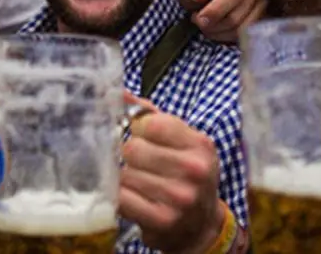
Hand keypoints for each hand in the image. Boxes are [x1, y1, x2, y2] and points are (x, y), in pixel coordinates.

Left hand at [119, 93, 222, 252]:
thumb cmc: (186, 177)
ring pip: (124, 174)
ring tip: (141, 185)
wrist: (201, 226)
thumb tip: (118, 93)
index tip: (143, 139)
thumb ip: (150, 116)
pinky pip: (122, 198)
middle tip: (141, 166)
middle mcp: (194, 169)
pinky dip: (121, 198)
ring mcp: (179, 196)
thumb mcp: (181, 143)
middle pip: (133, 149)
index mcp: (200, 144)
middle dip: (130, 157)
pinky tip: (134, 199)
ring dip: (125, 179)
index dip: (138, 130)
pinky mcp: (163, 220)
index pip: (150, 123)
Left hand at [174, 0, 265, 43]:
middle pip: (237, 15)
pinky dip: (228, 38)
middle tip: (198, 21)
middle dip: (213, 24)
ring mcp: (265, 4)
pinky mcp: (265, 20)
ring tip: (207, 25)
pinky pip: (247, 37)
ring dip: (219, 33)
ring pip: (242, 29)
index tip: (199, 19)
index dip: (216, 10)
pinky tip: (218, 30)